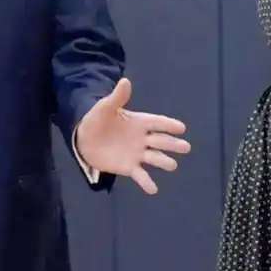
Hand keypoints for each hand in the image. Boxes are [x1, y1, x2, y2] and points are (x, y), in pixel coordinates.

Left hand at [75, 78, 190, 194]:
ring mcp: (137, 154)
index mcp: (139, 122)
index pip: (157, 122)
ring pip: (155, 158)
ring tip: (172, 165)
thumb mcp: (105, 107)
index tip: (181, 128)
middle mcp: (142, 139)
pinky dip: (147, 182)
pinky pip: (141, 175)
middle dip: (173, 144)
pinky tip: (153, 189)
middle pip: (161, 141)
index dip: (169, 125)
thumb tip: (125, 81)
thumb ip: (117, 97)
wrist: (85, 139)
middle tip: (186, 147)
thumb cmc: (98, 120)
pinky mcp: (129, 168)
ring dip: (163, 161)